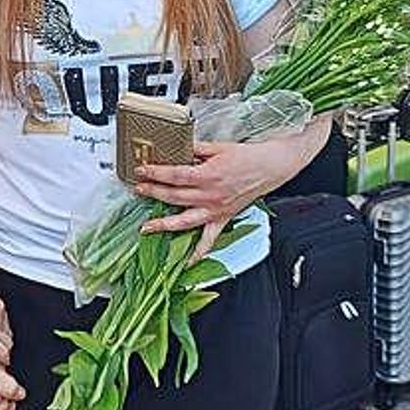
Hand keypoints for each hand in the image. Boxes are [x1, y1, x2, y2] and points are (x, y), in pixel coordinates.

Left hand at [135, 118, 329, 259]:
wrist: (271, 167)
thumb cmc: (247, 156)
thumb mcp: (217, 147)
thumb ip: (193, 149)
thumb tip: (174, 147)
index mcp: (208, 175)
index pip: (175, 175)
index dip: (155, 173)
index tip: (141, 171)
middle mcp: (211, 195)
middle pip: (175, 197)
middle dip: (153, 193)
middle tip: (138, 190)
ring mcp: (217, 210)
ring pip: (186, 221)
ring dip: (164, 225)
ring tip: (147, 227)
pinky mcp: (223, 218)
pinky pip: (209, 240)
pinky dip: (198, 253)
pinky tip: (186, 262)